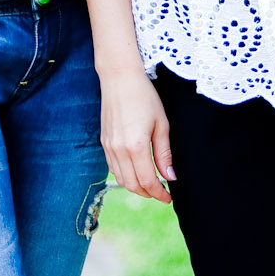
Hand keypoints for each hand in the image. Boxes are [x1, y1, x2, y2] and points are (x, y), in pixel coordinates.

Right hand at [98, 71, 174, 202]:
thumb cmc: (145, 97)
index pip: (147, 181)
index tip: (169, 198)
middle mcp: (119, 150)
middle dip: (148, 194)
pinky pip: (113, 168)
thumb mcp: (162, 124)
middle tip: (162, 193)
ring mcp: (109, 147)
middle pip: (132, 185)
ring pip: (121, 179)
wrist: (120, 78)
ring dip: (136, 187)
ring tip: (151, 185)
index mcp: (136, 146)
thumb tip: (170, 177)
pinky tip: (136, 171)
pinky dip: (125, 176)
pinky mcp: (104, 142)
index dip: (159, 193)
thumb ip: (164, 153)